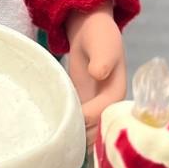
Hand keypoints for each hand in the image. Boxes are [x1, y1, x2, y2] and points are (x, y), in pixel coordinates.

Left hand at [65, 1, 125, 144]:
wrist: (89, 30)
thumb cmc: (100, 37)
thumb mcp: (103, 46)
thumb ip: (102, 60)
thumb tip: (98, 74)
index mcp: (116, 96)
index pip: (102, 117)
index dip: (87, 121)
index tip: (68, 121)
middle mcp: (108, 106)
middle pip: (95, 131)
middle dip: (79, 135)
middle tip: (55, 136)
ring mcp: (94, 108)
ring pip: (86, 131)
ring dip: (72, 135)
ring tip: (52, 137)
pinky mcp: (82, 105)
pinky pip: (77, 123)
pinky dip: (67, 128)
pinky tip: (52, 132)